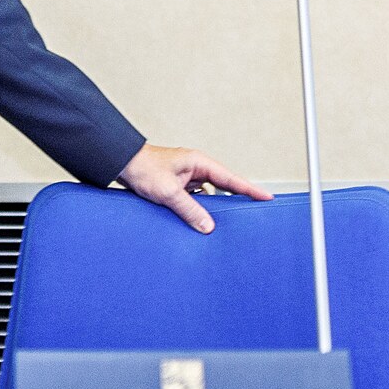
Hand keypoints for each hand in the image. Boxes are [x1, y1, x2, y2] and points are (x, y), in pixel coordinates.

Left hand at [116, 143, 272, 233]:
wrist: (120, 164)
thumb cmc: (142, 169)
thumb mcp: (168, 192)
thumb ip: (189, 209)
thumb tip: (208, 226)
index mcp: (198, 162)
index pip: (231, 178)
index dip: (250, 189)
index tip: (268, 197)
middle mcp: (196, 168)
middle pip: (224, 186)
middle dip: (237, 199)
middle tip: (254, 214)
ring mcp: (187, 177)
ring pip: (210, 195)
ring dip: (216, 207)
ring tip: (231, 223)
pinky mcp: (178, 186)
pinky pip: (197, 199)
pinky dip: (200, 209)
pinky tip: (202, 221)